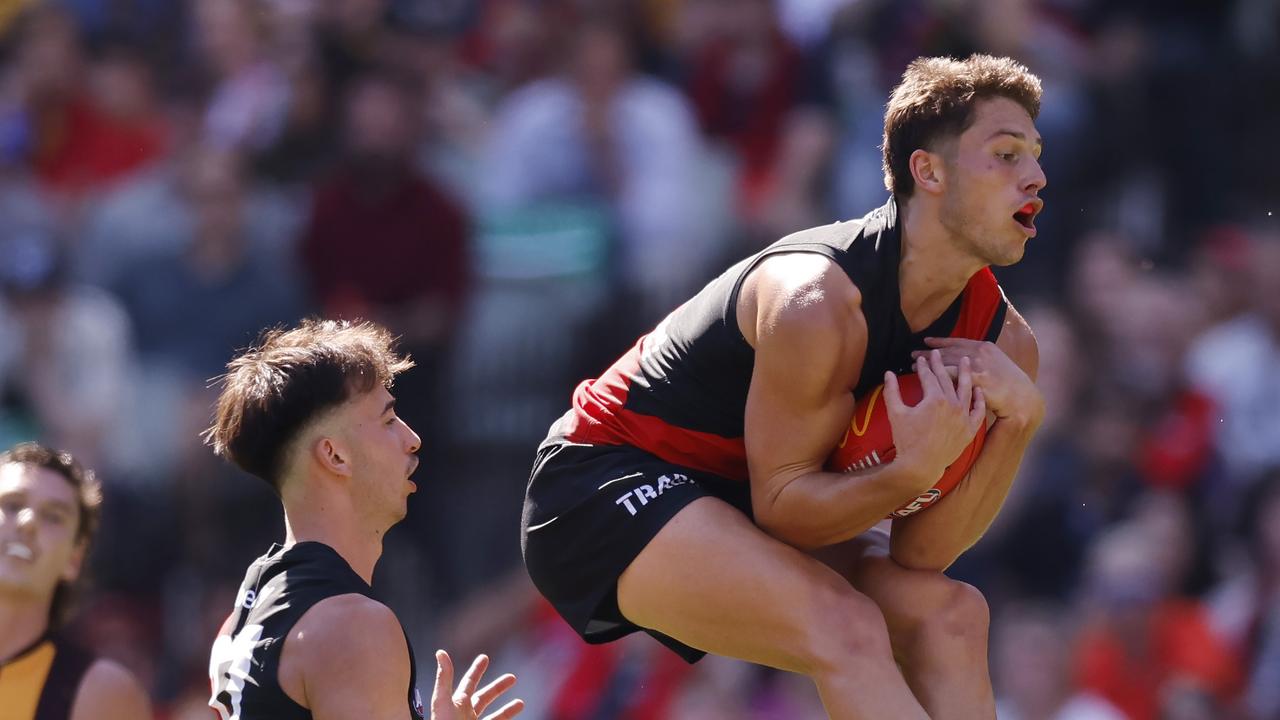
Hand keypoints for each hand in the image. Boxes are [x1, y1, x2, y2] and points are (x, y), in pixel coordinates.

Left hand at [431, 651, 523, 719]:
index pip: (469, 682)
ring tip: (520, 703)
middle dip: (498, 687)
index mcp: (457, 703)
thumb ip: (444, 678)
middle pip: (485, 697)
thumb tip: (441, 653)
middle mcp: (466, 714)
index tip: (484, 658)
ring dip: (508, 709)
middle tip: (512, 678)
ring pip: (495, 716)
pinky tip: (517, 716)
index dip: (477, 670)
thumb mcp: (443, 701)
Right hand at [884, 351, 985, 481]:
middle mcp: (952, 405)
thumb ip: (892, 391)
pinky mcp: (969, 430)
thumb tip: (888, 373)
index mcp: (934, 399)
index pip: (929, 376)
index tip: (920, 358)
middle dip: (941, 364)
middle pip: (947, 379)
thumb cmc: (906, 440)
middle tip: (937, 353)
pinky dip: (979, 400)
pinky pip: (978, 412)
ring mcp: (963, 417)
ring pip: (967, 390)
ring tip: (965, 360)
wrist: (920, 466)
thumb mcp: (896, 413)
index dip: (923, 366)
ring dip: (966, 374)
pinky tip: (978, 391)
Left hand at [916, 338, 1043, 424]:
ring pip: (946, 361)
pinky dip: (936, 375)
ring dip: (928, 363)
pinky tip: (925, 377)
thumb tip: (964, 361)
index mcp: (985, 347)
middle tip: (913, 354)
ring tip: (912, 365)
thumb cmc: (1009, 385)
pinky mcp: (977, 378)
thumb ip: (980, 361)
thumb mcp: (996, 366)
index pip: (957, 341)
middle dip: (929, 352)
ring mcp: (979, 364)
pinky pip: (951, 375)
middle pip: (948, 350)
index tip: (926, 341)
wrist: (1023, 398)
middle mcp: (981, 352)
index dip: (940, 341)